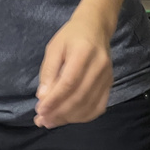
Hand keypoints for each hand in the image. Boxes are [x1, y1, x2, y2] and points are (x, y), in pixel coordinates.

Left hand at [34, 11, 113, 128]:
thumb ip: (48, 71)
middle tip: (42, 120)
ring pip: (89, 105)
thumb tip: (43, 97)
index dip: (54, 100)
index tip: (39, 111)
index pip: (69, 83)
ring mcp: (107, 76)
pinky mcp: (110, 83)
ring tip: (51, 122)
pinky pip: (98, 107)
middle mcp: (99, 66)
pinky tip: (68, 118)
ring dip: (68, 118)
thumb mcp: (54, 48)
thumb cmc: (71, 36)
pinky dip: (83, 116)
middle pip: (79, 97)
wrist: (96, 27)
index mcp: (83, 52)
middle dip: (59, 112)